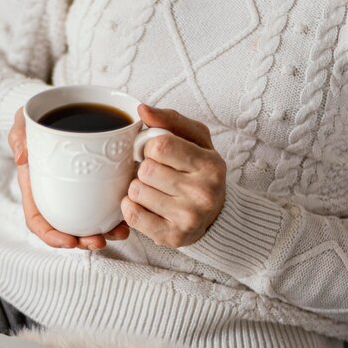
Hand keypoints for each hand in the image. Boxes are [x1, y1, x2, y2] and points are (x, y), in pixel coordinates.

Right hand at [8, 108, 129, 249]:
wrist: (53, 108)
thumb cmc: (34, 119)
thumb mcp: (22, 123)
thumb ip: (19, 136)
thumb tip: (22, 157)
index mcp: (35, 187)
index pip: (38, 221)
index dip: (51, 236)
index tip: (69, 241)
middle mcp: (55, 194)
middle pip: (66, 228)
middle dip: (83, 241)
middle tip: (100, 241)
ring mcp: (75, 191)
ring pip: (88, 221)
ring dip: (104, 232)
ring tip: (120, 233)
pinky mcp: (95, 182)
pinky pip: (105, 203)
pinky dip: (116, 213)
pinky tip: (129, 214)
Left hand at [121, 105, 225, 248]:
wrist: (215, 216)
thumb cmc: (200, 171)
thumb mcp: (195, 139)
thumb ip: (169, 120)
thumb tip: (141, 110)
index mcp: (211, 165)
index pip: (160, 145)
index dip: (151, 147)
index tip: (158, 153)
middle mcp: (204, 193)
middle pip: (146, 170)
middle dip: (145, 169)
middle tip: (158, 174)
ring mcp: (188, 218)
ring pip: (136, 191)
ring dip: (138, 188)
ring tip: (155, 190)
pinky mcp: (171, 237)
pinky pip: (132, 215)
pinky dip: (132, 207)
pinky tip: (147, 205)